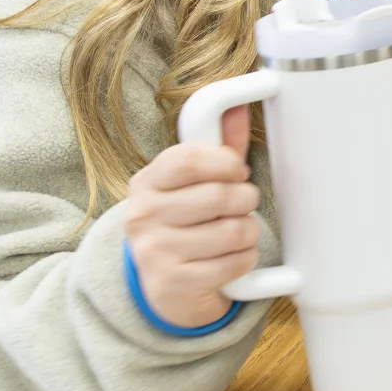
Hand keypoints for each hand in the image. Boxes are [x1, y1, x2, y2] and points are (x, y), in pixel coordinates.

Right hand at [125, 106, 260, 329]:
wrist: (165, 285)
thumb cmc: (187, 222)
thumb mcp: (197, 183)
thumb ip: (220, 147)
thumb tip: (239, 105)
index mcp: (146, 183)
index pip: (188, 159)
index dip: (226, 162)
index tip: (238, 170)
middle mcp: (142, 216)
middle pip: (219, 196)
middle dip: (246, 200)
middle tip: (242, 206)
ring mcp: (153, 253)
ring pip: (233, 231)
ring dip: (248, 233)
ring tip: (236, 234)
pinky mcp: (172, 284)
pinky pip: (234, 263)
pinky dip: (245, 260)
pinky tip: (231, 259)